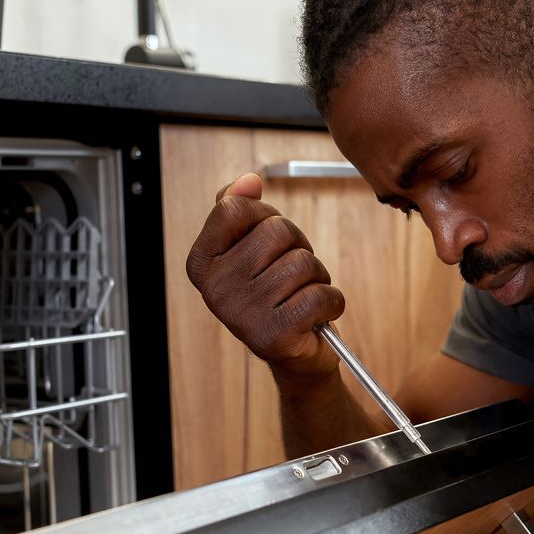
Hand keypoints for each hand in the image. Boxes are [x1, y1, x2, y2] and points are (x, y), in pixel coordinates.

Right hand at [185, 173, 343, 382]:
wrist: (294, 353)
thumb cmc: (275, 294)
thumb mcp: (250, 248)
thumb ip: (241, 210)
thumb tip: (248, 180)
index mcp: (201, 263)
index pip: (234, 208)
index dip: (265, 216)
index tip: (269, 239)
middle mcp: (215, 290)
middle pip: (276, 231)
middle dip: (298, 246)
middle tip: (292, 273)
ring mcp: (243, 315)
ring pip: (303, 262)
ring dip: (316, 276)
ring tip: (303, 294)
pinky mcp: (275, 335)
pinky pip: (321, 294)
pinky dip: (331, 301)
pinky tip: (317, 313)